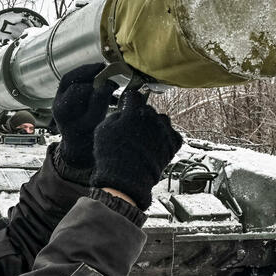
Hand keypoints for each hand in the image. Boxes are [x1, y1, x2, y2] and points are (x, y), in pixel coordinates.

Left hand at [52, 63, 111, 168]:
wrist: (78, 145)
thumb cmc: (86, 137)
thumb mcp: (94, 122)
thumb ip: (99, 104)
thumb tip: (106, 85)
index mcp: (62, 109)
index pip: (75, 90)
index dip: (92, 85)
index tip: (108, 85)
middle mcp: (57, 101)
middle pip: (69, 79)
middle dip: (87, 71)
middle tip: (103, 66)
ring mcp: (59, 97)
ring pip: (70, 78)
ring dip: (86, 71)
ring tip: (102, 68)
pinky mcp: (65, 95)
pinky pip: (74, 80)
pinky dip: (86, 76)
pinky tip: (99, 75)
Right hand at [91, 90, 182, 210]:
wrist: (126, 180)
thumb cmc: (112, 156)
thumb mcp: (102, 130)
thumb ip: (114, 115)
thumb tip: (123, 111)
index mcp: (134, 111)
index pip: (134, 95)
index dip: (129, 100)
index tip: (127, 106)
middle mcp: (152, 118)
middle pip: (148, 109)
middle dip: (141, 116)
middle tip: (133, 129)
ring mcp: (164, 131)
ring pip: (162, 120)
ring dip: (155, 125)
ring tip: (146, 138)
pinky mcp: (172, 144)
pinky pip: (172, 134)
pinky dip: (166, 138)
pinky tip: (156, 145)